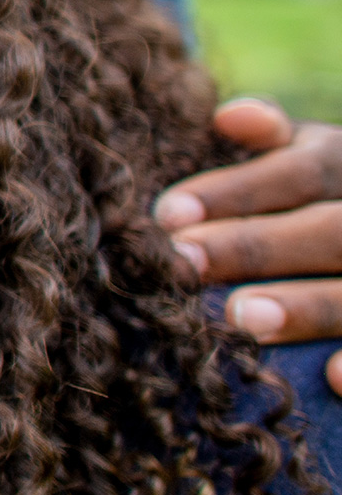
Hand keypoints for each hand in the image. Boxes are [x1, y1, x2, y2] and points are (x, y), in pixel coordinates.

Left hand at [157, 99, 341, 388]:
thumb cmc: (331, 202)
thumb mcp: (320, 158)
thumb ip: (278, 141)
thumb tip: (230, 117)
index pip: (310, 168)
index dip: (242, 189)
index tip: (168, 214)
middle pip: (336, 229)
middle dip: (259, 245)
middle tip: (184, 263)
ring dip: (309, 305)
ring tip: (241, 320)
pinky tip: (333, 377)